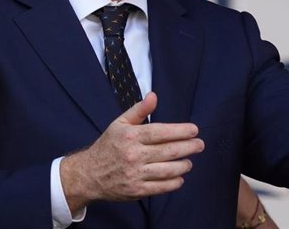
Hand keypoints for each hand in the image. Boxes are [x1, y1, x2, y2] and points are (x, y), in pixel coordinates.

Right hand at [61, 92, 204, 211]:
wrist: (89, 174)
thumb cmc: (108, 146)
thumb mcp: (120, 123)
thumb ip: (139, 110)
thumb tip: (153, 96)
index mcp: (130, 136)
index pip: (161, 132)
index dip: (180, 131)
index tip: (194, 130)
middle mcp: (133, 155)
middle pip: (168, 151)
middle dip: (188, 147)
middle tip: (200, 145)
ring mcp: (135, 174)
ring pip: (167, 170)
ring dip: (183, 165)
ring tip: (189, 161)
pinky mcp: (136, 191)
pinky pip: (160, 187)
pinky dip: (174, 182)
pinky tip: (180, 177)